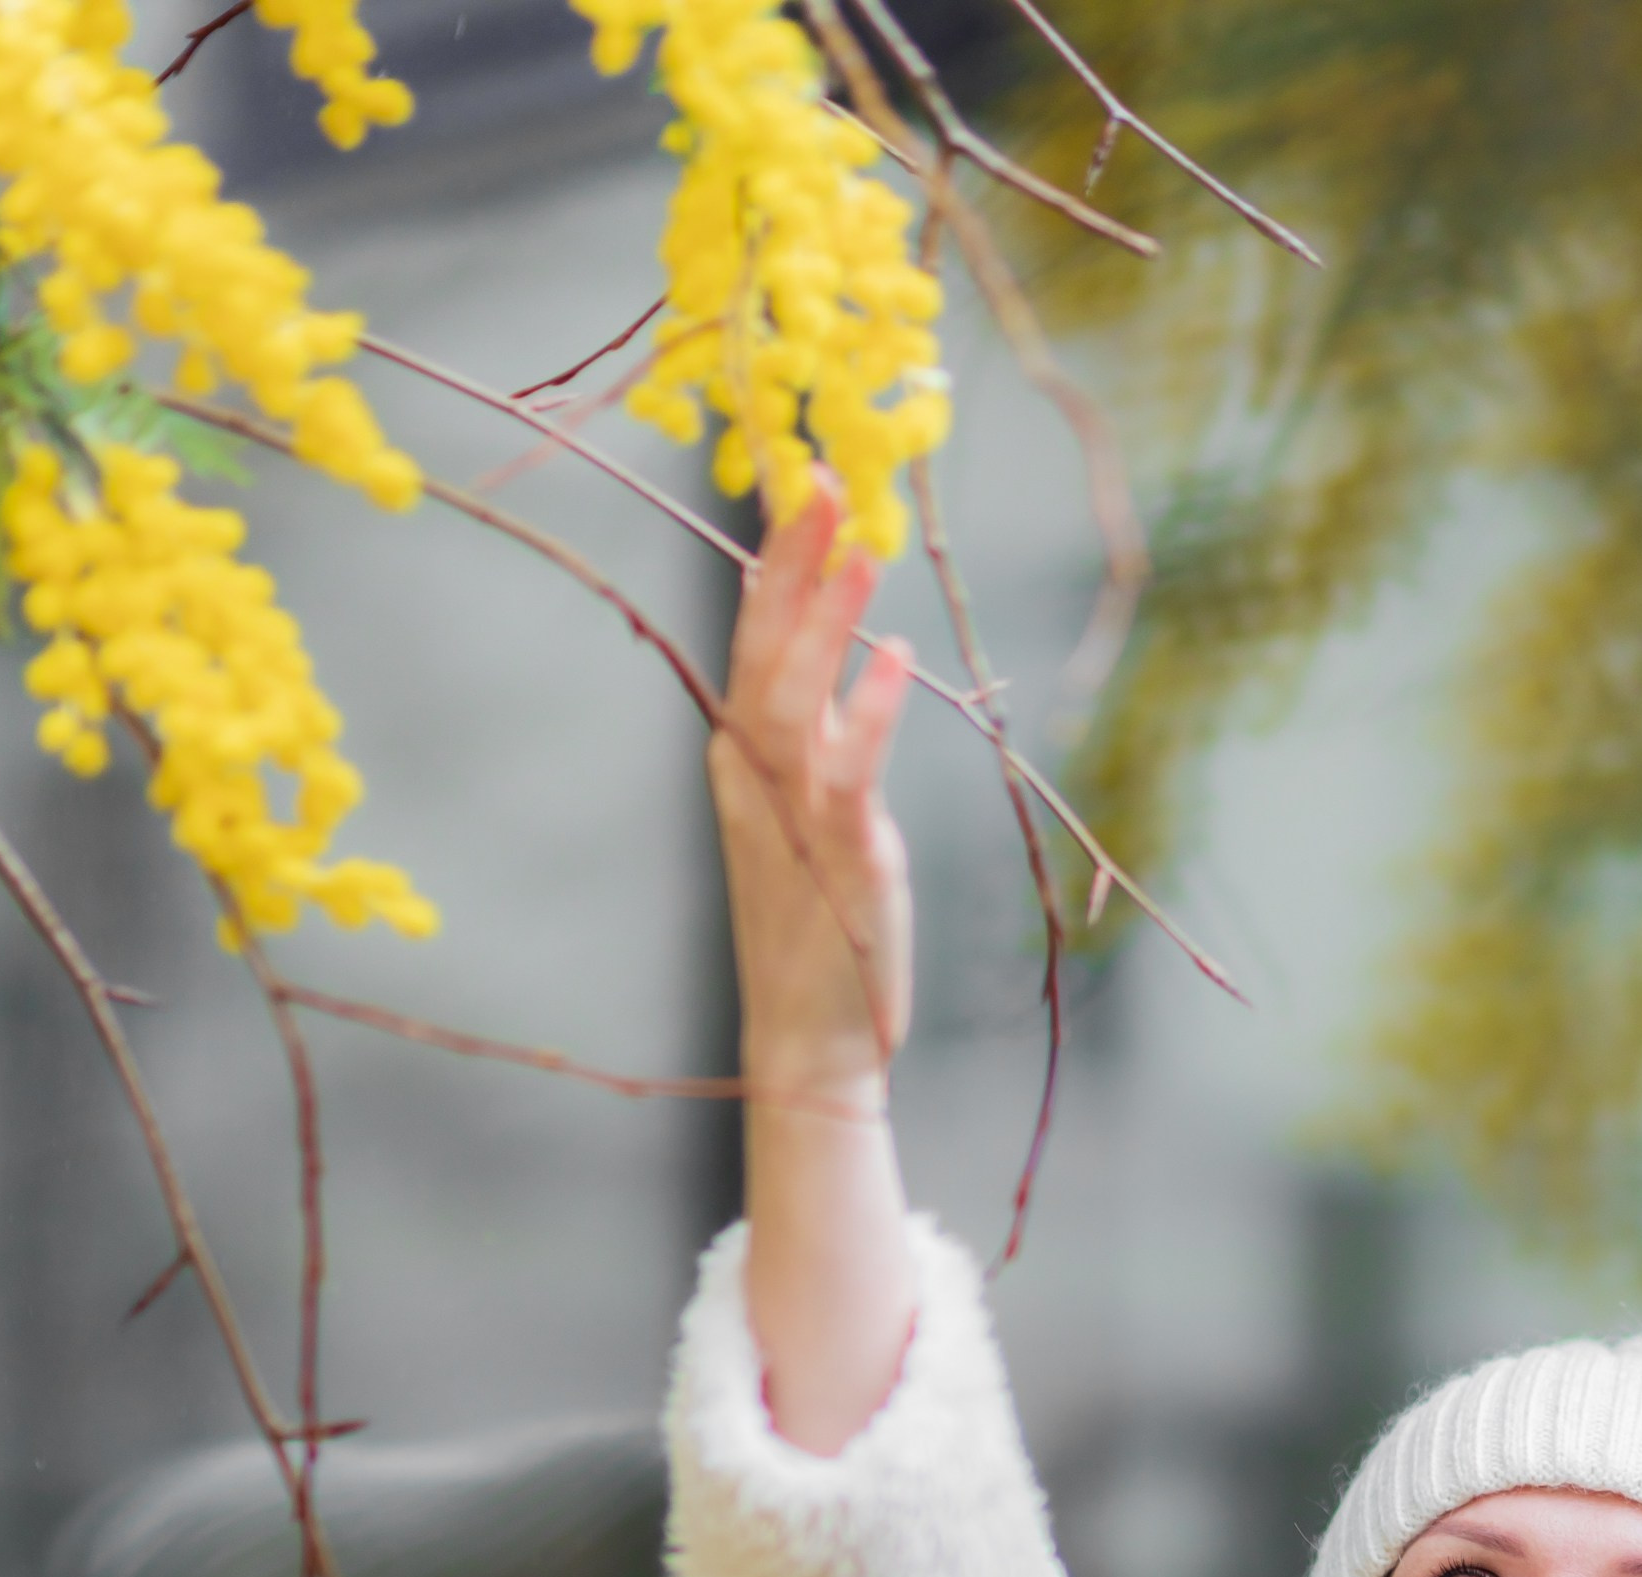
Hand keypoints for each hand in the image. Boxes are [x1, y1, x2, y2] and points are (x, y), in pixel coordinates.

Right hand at [710, 480, 913, 1110]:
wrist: (812, 1034)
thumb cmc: (820, 925)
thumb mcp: (814, 813)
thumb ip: (821, 735)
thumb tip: (842, 655)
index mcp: (746, 758)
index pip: (754, 639)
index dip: (774, 560)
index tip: (796, 479)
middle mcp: (756, 776)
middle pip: (761, 647)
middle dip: (789, 560)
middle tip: (819, 476)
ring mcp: (792, 815)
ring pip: (793, 696)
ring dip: (825, 617)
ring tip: (857, 544)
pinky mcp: (840, 855)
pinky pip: (850, 769)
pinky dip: (871, 709)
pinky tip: (895, 655)